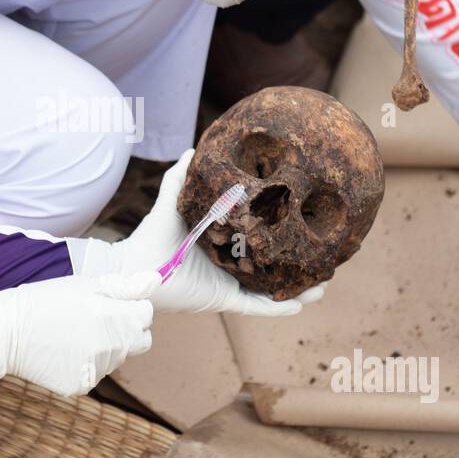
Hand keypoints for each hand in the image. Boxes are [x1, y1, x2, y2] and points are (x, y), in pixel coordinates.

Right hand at [0, 272, 156, 396]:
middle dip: (126, 329)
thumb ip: (125, 286)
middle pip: (140, 340)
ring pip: (118, 357)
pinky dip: (86, 363)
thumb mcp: (85, 284)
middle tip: (95, 319)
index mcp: (116, 317)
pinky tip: (65, 350)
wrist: (6, 331)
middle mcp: (112, 346)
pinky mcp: (82, 385)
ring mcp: (98, 369)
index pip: (147, 314)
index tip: (110, 303)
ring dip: (106, 346)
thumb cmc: (46, 300)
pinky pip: (96, 372)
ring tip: (74, 333)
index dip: (130, 306)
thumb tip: (156, 281)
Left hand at [78, 150, 325, 316]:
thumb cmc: (151, 236)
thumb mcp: (173, 201)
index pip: (259, 241)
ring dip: (297, 291)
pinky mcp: (222, 302)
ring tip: (322, 287)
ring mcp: (228, 287)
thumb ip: (180, 176)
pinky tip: (300, 304)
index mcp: (223, 246)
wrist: (134, 268)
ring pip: (271, 292)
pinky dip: (278, 308)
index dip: (282, 234)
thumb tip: (192, 149)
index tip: (305, 221)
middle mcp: (230, 268)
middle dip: (298, 264)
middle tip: (324, 255)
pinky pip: (256, 308)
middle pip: (272, 268)